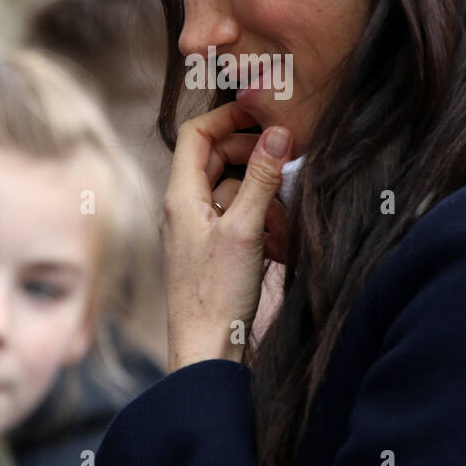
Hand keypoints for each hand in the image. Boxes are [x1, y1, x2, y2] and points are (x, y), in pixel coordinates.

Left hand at [160, 101, 292, 371]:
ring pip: (230, 189)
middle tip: (285, 158)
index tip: (263, 113)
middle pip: (216, 158)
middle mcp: (182, 208)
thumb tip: (279, 133)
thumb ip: (262, 179)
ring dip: (260, 191)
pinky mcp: (211, 251)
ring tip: (284, 209)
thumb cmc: (217, 295)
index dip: (228, 117)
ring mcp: (196, 230)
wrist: (205, 352)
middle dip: (252, 155)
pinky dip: (258, 218)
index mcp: (180, 195)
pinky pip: (235, 218)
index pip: (196, 133)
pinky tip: (278, 240)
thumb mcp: (246, 230)